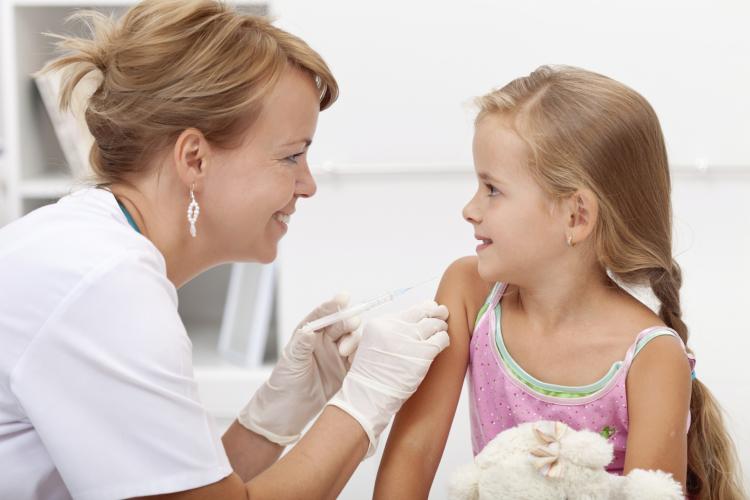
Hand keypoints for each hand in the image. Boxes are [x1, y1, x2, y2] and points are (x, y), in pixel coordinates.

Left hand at [238, 293, 360, 444]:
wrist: (288, 411)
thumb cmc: (284, 383)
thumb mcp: (290, 363)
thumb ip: (301, 346)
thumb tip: (309, 331)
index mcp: (308, 334)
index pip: (322, 314)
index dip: (334, 304)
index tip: (344, 297)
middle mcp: (324, 341)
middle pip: (341, 324)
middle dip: (347, 321)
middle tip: (350, 324)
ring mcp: (336, 355)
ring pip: (352, 339)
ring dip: (353, 340)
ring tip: (345, 351)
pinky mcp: (345, 370)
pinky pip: (358, 358)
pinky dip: (360, 356)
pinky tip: (356, 359)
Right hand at [327, 300, 449, 456]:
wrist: (368, 396)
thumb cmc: (372, 376)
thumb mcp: (372, 344)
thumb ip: (390, 331)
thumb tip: (415, 321)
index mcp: (380, 324)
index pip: (409, 310)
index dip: (423, 308)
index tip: (430, 309)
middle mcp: (394, 328)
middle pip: (423, 312)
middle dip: (436, 312)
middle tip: (443, 313)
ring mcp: (408, 340)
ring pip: (434, 324)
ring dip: (441, 326)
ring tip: (442, 330)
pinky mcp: (422, 354)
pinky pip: (441, 339)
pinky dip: (444, 339)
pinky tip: (442, 343)